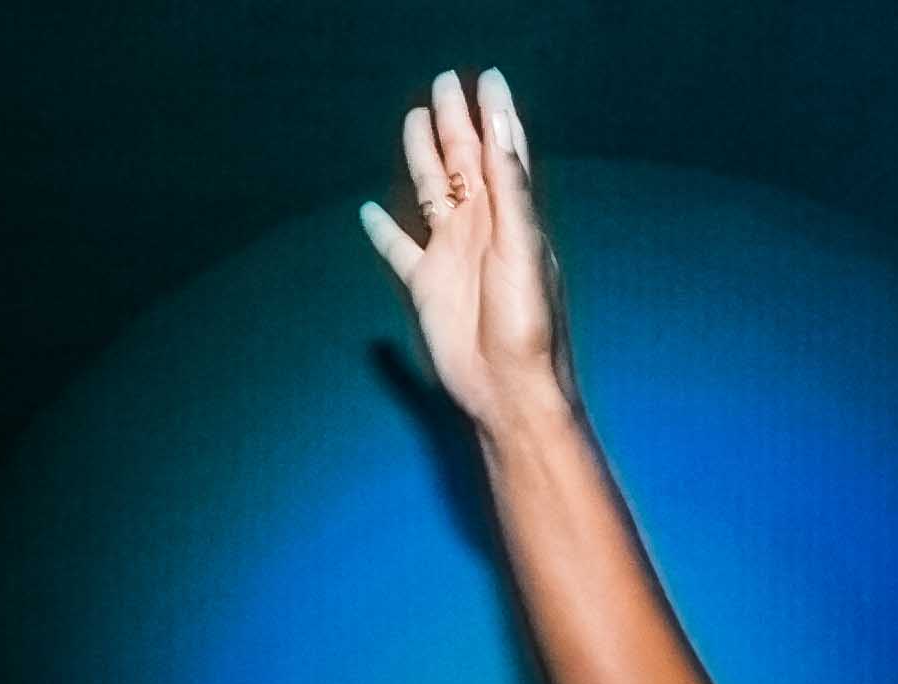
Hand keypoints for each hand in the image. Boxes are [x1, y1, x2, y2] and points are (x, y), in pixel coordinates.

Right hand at [360, 68, 572, 436]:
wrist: (509, 389)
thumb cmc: (528, 327)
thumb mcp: (525, 253)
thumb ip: (512, 195)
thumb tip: (501, 135)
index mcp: (510, 218)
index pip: (501, 153)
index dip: (495, 115)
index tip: (489, 78)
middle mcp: (481, 229)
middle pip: (462, 161)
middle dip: (454, 121)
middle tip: (444, 82)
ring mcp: (452, 255)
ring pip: (431, 191)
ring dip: (422, 156)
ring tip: (414, 120)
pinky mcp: (426, 285)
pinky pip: (399, 249)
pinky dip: (382, 230)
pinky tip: (369, 212)